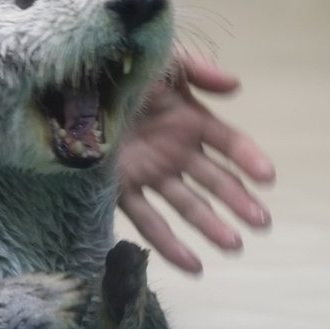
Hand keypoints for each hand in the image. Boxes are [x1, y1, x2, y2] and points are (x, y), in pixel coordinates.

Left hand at [118, 52, 274, 272]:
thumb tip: (235, 85)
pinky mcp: (121, 190)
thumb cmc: (115, 65)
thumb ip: (197, 70)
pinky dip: (170, 246)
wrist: (62, 82)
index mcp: (188, 119)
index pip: (228, 144)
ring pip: (188, 205)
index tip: (267, 177)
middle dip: (239, 201)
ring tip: (233, 247)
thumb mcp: (160, 61)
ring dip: (212, 227)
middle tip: (261, 222)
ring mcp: (149, 172)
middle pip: (215, 180)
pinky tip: (194, 267)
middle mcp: (173, 150)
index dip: (248, 158)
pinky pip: (149, 221)